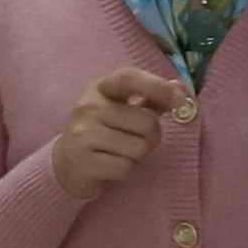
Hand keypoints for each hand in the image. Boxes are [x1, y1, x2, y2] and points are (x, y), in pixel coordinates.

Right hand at [46, 63, 192, 200]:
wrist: (66, 164)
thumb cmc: (102, 132)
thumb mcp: (123, 109)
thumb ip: (152, 99)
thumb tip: (181, 88)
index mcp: (99, 89)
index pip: (128, 78)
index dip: (157, 85)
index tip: (180, 99)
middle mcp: (87, 107)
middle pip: (146, 121)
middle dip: (152, 136)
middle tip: (137, 140)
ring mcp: (82, 134)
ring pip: (139, 147)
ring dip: (139, 155)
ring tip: (121, 152)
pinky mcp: (83, 161)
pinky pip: (126, 167)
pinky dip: (126, 170)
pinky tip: (112, 165)